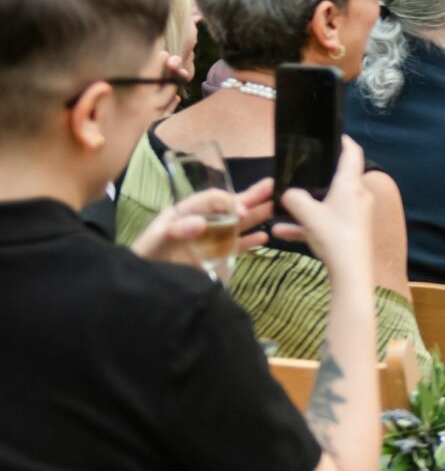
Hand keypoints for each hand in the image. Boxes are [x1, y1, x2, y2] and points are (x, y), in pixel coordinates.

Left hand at [133, 177, 280, 264]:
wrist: (142, 284)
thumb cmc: (146, 256)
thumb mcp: (156, 240)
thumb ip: (176, 230)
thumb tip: (201, 223)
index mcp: (185, 212)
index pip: (212, 200)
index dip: (228, 202)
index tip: (242, 212)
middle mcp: (201, 222)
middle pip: (229, 207)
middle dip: (250, 197)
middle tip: (273, 186)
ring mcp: (209, 239)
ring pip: (236, 224)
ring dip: (256, 215)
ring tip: (275, 206)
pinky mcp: (214, 256)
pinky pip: (235, 247)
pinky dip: (249, 242)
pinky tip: (264, 237)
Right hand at [279, 138, 376, 283]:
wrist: (351, 273)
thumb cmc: (334, 235)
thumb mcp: (308, 214)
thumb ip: (294, 199)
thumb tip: (288, 194)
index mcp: (351, 185)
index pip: (352, 153)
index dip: (344, 141)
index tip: (333, 135)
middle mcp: (357, 196)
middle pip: (338, 179)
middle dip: (317, 177)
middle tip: (299, 171)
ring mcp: (355, 215)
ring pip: (327, 204)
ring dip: (305, 207)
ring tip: (281, 209)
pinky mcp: (350, 232)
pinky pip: (325, 223)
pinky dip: (307, 225)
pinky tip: (281, 232)